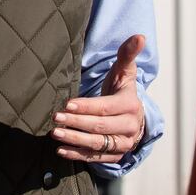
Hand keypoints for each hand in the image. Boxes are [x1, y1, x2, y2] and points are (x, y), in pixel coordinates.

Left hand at [50, 34, 146, 163]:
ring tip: (55, 133)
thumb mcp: (124, 72)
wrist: (131, 116)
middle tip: (55, 118)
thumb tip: (140, 36)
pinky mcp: (115, 155)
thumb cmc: (121, 90)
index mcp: (130, 106)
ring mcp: (123, 144)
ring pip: (97, 144)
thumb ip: (127, 54)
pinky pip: (96, 157)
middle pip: (100, 126)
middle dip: (77, 122)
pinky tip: (61, 150)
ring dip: (75, 140)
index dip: (86, 107)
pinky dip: (78, 155)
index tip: (67, 104)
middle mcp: (129, 128)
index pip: (106, 108)